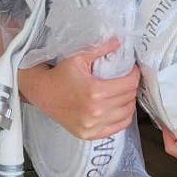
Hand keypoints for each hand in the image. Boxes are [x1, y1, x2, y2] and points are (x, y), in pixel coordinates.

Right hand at [19, 38, 139, 139]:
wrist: (42, 93)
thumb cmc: (60, 74)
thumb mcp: (79, 57)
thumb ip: (101, 49)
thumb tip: (119, 42)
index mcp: (96, 91)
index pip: (129, 84)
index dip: (134, 74)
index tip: (132, 69)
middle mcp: (96, 111)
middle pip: (129, 98)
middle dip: (131, 86)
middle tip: (127, 79)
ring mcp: (93, 126)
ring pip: (127, 114)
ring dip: (129, 102)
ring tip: (124, 93)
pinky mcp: (89, 135)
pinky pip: (117, 128)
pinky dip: (123, 117)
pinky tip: (119, 108)